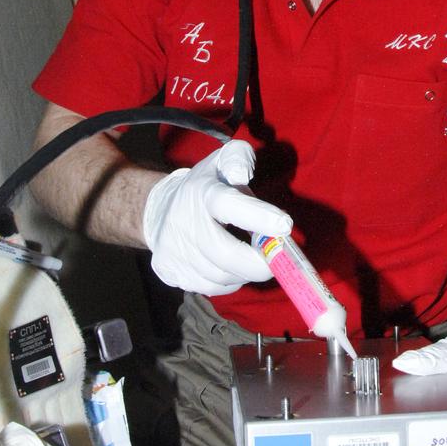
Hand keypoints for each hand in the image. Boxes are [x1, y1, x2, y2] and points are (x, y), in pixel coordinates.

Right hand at [143, 140, 291, 294]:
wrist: (161, 209)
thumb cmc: (207, 184)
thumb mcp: (223, 159)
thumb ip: (239, 158)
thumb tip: (242, 175)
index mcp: (201, 191)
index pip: (228, 204)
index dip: (257, 216)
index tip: (285, 225)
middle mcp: (183, 221)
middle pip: (224, 253)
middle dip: (259, 262)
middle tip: (279, 260)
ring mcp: (173, 250)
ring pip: (220, 276)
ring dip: (244, 272)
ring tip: (250, 257)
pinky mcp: (170, 272)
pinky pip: (211, 287)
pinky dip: (229, 281)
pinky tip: (230, 265)